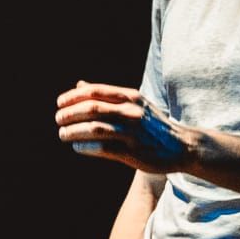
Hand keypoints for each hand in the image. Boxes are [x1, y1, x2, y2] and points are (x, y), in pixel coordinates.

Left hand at [55, 80, 190, 172]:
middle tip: (58, 119)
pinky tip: (77, 147)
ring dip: (74, 131)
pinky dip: (86, 147)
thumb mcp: (134, 103)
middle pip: (92, 109)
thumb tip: (79, 85)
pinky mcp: (133, 152)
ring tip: (63, 134)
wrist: (181, 146)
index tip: (59, 103)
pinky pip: (103, 148)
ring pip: (95, 129)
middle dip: (70, 114)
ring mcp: (133, 132)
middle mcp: (131, 112)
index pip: (95, 91)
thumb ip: (107, 95)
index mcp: (130, 96)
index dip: (73, 96)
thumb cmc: (152, 123)